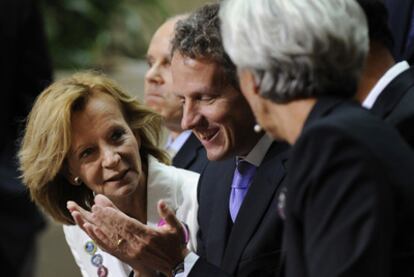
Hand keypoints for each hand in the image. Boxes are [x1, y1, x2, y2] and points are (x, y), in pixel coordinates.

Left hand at [67, 195, 188, 274]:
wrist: (176, 264)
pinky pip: (112, 248)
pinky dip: (102, 240)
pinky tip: (94, 233)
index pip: (126, 223)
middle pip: (116, 230)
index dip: (113, 215)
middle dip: (103, 218)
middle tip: (93, 208)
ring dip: (100, 227)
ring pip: (112, 238)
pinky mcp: (129, 257)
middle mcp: (137, 245)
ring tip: (90, 218)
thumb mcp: (176, 228)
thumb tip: (161, 203)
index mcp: (147, 236)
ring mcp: (132, 252)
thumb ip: (168, 214)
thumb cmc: (175, 245)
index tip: (103, 206)